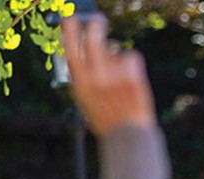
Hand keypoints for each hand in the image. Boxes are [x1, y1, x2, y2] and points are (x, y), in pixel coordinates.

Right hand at [62, 15, 155, 135]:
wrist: (128, 136)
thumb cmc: (106, 120)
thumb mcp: (85, 101)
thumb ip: (82, 76)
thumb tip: (79, 47)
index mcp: (80, 84)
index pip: (71, 47)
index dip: (70, 28)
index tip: (70, 16)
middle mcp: (95, 77)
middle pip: (94, 35)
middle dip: (96, 24)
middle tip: (99, 21)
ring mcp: (114, 75)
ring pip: (115, 48)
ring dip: (118, 58)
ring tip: (121, 80)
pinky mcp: (132, 75)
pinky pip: (131, 56)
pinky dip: (132, 66)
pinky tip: (132, 84)